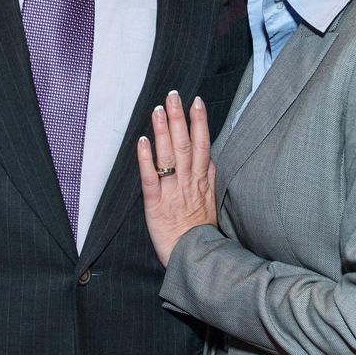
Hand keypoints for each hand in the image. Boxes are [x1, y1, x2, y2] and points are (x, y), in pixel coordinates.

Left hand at [137, 90, 216, 266]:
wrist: (195, 258)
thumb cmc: (201, 231)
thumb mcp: (213, 202)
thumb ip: (210, 178)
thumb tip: (210, 156)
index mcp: (202, 181)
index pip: (203, 146)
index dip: (199, 123)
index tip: (195, 102)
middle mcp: (188, 183)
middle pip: (185, 145)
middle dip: (179, 119)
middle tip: (173, 95)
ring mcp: (172, 193)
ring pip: (169, 157)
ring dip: (163, 132)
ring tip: (158, 110)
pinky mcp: (156, 206)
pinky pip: (151, 179)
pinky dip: (146, 160)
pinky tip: (142, 142)